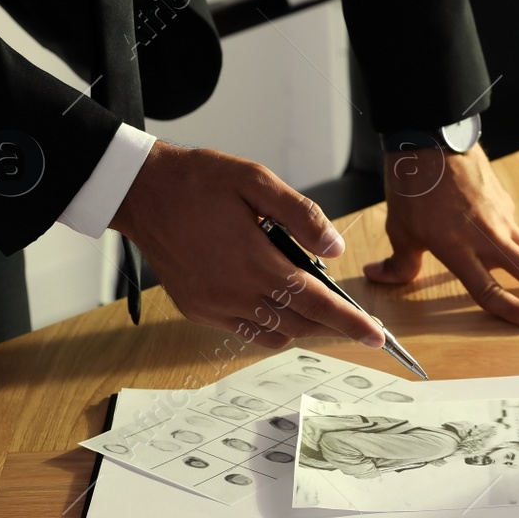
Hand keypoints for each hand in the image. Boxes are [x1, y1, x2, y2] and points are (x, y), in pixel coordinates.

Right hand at [111, 141, 383, 348]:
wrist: (141, 192)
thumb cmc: (199, 180)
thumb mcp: (256, 180)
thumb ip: (301, 215)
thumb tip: (335, 249)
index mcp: (254, 261)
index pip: (316, 302)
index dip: (350, 322)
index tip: (377, 337)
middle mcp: (233, 291)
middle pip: (300, 324)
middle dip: (332, 325)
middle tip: (356, 319)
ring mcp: (213, 305)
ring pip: (274, 333)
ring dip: (302, 324)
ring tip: (315, 305)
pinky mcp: (197, 310)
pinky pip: (245, 331)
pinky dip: (269, 325)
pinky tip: (275, 302)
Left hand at [365, 143, 518, 328]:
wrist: (430, 137)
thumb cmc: (412, 183)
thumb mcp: (398, 228)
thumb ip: (398, 262)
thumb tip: (380, 276)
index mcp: (458, 248)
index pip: (489, 288)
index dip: (513, 310)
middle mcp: (486, 237)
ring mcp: (501, 219)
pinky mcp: (506, 205)